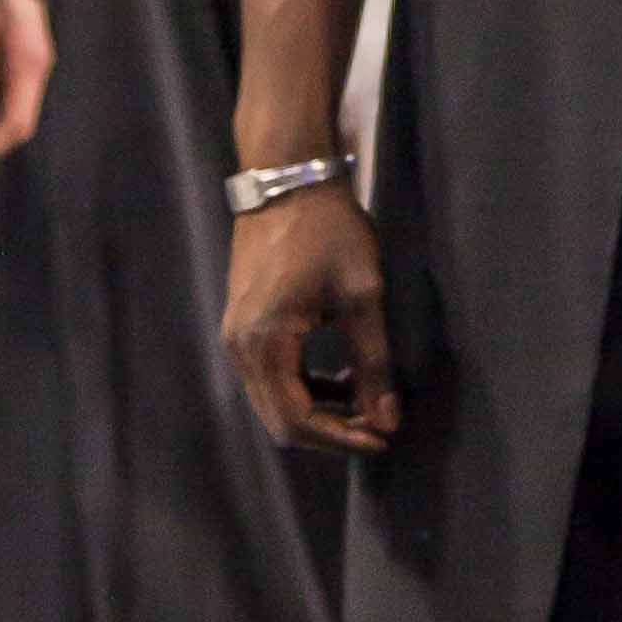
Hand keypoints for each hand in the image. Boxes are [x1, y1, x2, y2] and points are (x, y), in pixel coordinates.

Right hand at [224, 174, 398, 455]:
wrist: (289, 181)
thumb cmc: (328, 231)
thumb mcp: (362, 295)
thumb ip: (373, 363)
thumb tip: (387, 420)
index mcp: (264, 343)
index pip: (297, 421)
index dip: (341, 439)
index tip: (382, 440)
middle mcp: (238, 348)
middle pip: (280, 420)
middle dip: (330, 432)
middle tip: (376, 426)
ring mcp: (234, 336)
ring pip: (273, 401)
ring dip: (318, 411)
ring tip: (365, 400)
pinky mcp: (240, 325)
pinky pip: (270, 377)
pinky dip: (304, 388)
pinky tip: (341, 376)